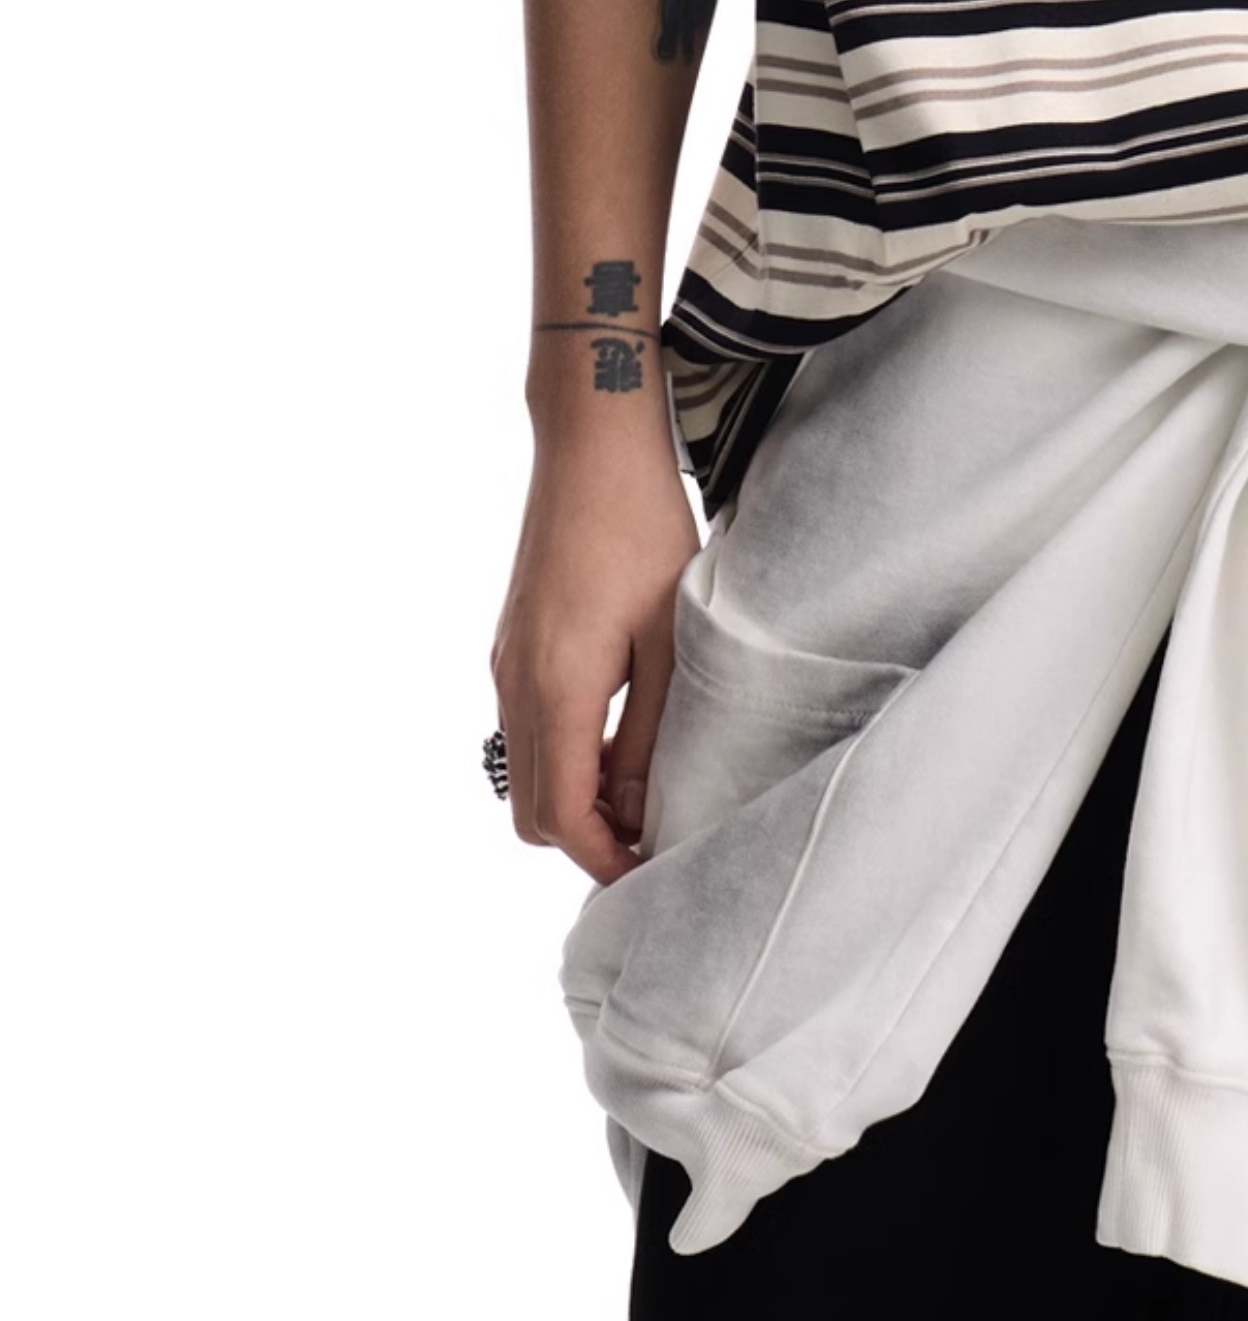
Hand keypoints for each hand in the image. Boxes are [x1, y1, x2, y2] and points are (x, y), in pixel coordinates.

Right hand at [489, 427, 700, 882]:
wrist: (591, 447)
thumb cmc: (642, 530)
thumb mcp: (668, 636)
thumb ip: (652, 731)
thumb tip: (638, 810)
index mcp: (557, 687)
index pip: (561, 815)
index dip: (602, 859)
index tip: (648, 873)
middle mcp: (516, 683)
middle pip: (530, 809)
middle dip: (584, 840)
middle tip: (649, 839)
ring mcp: (506, 662)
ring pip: (522, 770)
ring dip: (572, 798)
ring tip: (641, 790)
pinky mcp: (511, 642)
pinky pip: (524, 728)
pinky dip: (561, 756)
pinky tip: (617, 737)